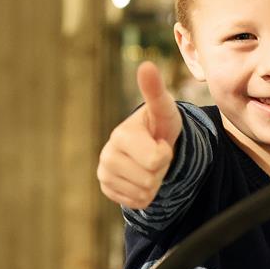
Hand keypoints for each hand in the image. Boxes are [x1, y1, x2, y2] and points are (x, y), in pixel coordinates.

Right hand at [98, 63, 182, 209]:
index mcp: (120, 135)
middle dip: (159, 169)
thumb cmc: (159, 126)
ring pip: (144, 194)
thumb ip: (155, 91)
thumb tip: (146, 65)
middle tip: (154, 153)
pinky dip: (144, 194)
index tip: (159, 141)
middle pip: (150, 179)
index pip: (155, 160)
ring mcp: (104, 173)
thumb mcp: (164, 110)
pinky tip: (140, 176)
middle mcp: (107, 154)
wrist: (151, 144)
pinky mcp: (107, 188)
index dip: (165, 153)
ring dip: (153, 182)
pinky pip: (136, 203)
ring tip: (148, 164)